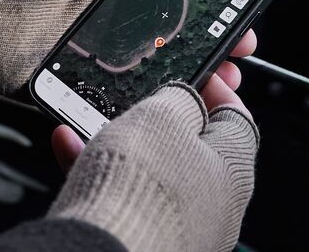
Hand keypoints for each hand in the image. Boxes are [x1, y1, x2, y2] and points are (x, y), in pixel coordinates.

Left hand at [0, 0, 259, 94]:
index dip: (206, 2)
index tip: (240, 12)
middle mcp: (99, 15)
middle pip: (166, 38)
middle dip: (207, 48)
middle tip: (238, 59)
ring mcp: (81, 51)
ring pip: (142, 73)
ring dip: (181, 83)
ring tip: (214, 90)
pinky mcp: (59, 82)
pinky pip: (100, 100)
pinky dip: (131, 108)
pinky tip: (162, 113)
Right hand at [45, 82, 258, 251]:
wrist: (103, 249)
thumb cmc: (143, 185)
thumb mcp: (163, 114)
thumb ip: (180, 97)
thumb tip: (183, 98)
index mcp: (235, 172)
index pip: (236, 120)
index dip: (214, 89)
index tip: (194, 74)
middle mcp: (215, 206)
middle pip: (191, 147)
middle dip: (159, 118)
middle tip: (137, 98)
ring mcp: (181, 226)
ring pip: (151, 170)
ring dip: (120, 140)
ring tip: (90, 117)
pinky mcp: (146, 238)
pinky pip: (124, 194)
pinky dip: (100, 168)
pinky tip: (72, 144)